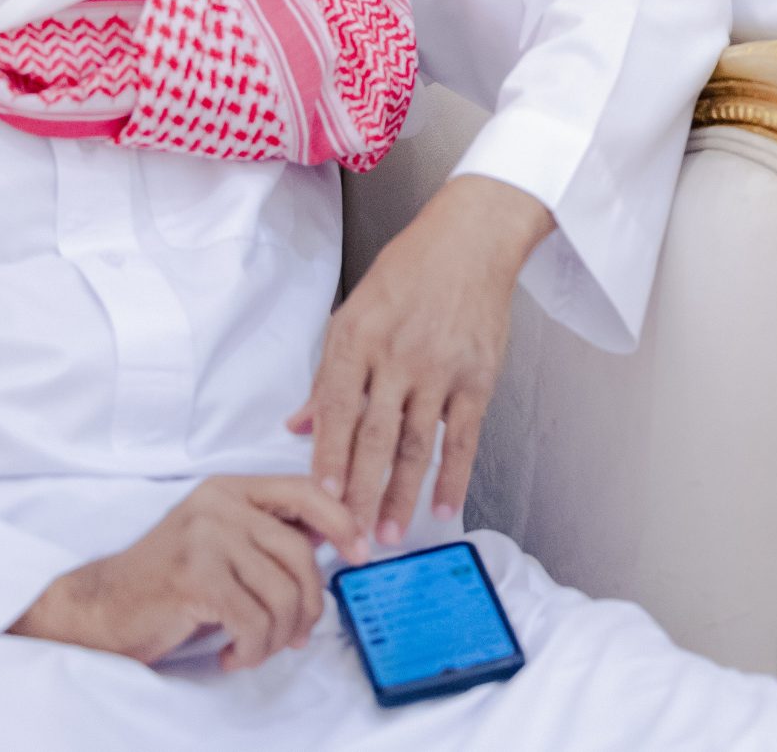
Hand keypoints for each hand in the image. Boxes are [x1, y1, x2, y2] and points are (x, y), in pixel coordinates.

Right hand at [9, 476, 363, 671]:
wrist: (101, 610)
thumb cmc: (169, 584)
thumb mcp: (223, 544)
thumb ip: (268, 535)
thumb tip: (335, 539)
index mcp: (230, 489)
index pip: (305, 490)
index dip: (342, 520)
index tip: (362, 552)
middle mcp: (219, 505)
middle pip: (300, 555)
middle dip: (308, 606)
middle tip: (295, 637)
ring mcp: (205, 537)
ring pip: (281, 593)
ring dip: (276, 637)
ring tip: (255, 649)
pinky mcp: (194, 577)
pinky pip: (254, 620)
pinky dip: (252, 649)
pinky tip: (231, 655)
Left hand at [289, 173, 552, 544]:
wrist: (471, 241)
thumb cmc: (408, 273)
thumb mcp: (353, 312)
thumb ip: (327, 376)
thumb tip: (298, 426)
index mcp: (358, 337)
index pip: (337, 409)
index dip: (328, 457)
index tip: (320, 498)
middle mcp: (397, 355)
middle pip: (374, 436)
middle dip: (361, 492)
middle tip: (351, 535)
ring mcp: (441, 368)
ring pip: (416, 444)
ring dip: (402, 494)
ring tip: (391, 534)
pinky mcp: (478, 377)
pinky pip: (463, 438)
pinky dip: (453, 476)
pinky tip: (442, 506)